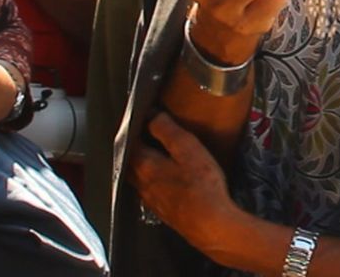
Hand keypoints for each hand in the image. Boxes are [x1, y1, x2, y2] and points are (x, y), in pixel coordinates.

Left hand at [129, 112, 246, 260]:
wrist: (209, 225)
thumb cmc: (201, 185)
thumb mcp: (188, 149)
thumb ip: (168, 130)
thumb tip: (152, 114)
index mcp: (145, 165)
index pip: (130, 142)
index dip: (135, 128)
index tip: (143, 117)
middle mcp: (142, 183)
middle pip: (130, 161)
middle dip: (135, 146)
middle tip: (145, 133)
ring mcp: (150, 199)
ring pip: (138, 177)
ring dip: (141, 164)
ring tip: (153, 153)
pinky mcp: (161, 210)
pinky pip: (149, 189)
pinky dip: (151, 179)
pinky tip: (164, 178)